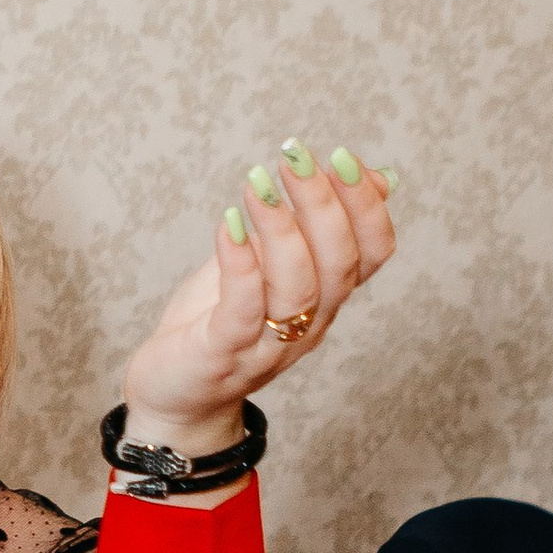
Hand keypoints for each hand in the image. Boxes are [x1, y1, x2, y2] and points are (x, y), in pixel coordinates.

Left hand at [122, 137, 395, 455]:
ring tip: (258, 182)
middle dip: (323, 203)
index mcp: (327, 298)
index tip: (341, 156)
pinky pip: (242, 311)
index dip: (365, 205)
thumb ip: (317, 226)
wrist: (175, 396)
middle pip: (338, 264)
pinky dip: (240, 265)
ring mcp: (268, 345)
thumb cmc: (221, 323)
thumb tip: (377, 178)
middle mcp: (309, 324)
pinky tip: (228, 224)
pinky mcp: (223, 355)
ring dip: (282, 228)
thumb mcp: (272, 265)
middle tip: (295, 156)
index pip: (372, 252)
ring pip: (298, 288)